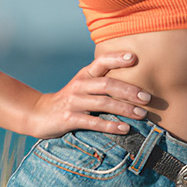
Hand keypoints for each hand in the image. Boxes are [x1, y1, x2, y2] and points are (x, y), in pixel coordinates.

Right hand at [25, 51, 154, 139]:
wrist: (38, 114)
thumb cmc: (69, 100)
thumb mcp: (82, 86)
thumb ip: (101, 82)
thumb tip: (135, 85)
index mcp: (83, 75)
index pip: (101, 62)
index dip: (117, 58)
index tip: (134, 58)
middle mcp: (79, 85)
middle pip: (107, 84)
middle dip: (129, 91)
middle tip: (148, 98)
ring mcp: (73, 102)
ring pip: (103, 103)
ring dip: (125, 109)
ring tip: (142, 114)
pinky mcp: (69, 119)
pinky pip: (93, 123)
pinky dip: (110, 126)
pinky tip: (125, 128)